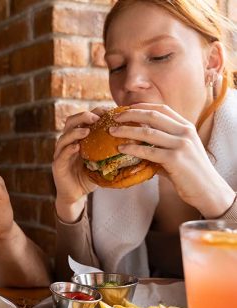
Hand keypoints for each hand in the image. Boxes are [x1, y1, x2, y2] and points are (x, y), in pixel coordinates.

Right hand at [52, 108, 105, 220]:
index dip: (94, 112)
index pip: (83, 119)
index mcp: (78, 138)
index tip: (108, 111)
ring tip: (87, 131)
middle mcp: (67, 143)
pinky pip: (61, 155)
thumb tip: (137, 144)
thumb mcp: (102, 161)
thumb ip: (112, 151)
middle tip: (96, 118)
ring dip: (75, 132)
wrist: (76, 195)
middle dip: (82, 117)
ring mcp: (60, 154)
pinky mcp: (57, 166)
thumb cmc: (89, 177)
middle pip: (70, 122)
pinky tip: (77, 147)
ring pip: (64, 137)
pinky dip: (68, 150)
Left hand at [111, 103, 234, 216]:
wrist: (207, 190)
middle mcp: (184, 132)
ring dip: (127, 131)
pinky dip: (132, 149)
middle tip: (114, 118)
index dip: (142, 107)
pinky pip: (148, 151)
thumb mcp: (178, 152)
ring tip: (112, 131)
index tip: (126, 109)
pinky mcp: (175, 159)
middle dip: (131, 115)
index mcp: (186, 127)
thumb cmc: (189, 173)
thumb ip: (161, 145)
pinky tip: (121, 149)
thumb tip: (136, 143)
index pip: (162, 109)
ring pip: (147, 133)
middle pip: (153, 116)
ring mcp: (180, 145)